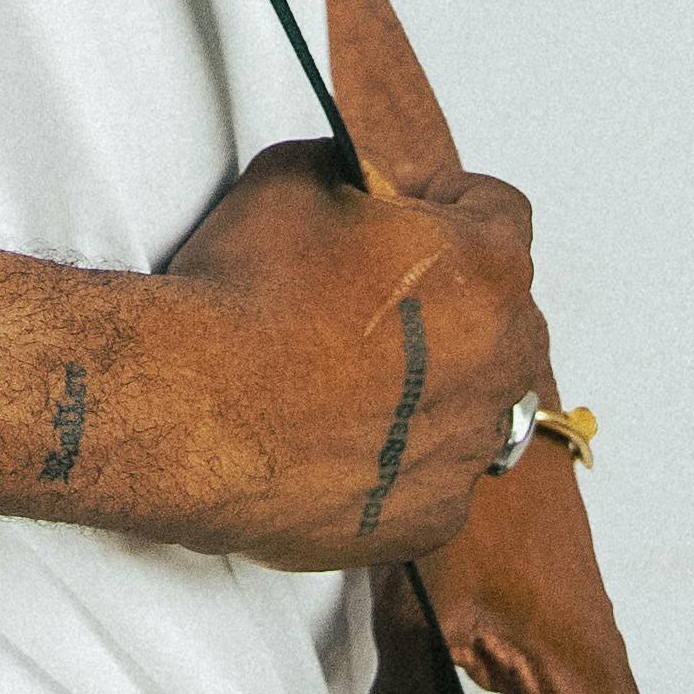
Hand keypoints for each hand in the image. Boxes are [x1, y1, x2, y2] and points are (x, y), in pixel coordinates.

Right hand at [148, 146, 551, 563]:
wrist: (191, 411)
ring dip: (428, 384)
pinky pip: (433, 477)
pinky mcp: (431, 518)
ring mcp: (469, 447)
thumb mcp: (293, 177)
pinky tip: (336, 439)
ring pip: (471, 402)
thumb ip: (351, 175)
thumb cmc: (244, 297)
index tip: (403, 213)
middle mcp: (502, 360)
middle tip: (369, 298)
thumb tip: (355, 188)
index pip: (498, 211)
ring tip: (344, 378)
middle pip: (501, 313)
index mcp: (486, 266)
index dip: (445, 203)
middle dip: (449, 299)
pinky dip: (398, 460)